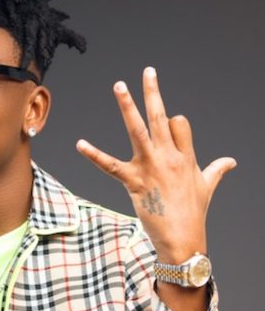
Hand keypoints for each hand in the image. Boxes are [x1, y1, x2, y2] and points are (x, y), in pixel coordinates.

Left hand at [76, 67, 236, 263]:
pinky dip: (94, 154)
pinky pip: (110, 165)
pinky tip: (80, 143)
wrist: (183, 239)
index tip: (170, 126)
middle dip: (153, 93)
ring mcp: (150, 167)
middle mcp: (169, 156)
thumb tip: (231, 161)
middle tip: (147, 71)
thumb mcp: (207, 187)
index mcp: (186, 156)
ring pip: (139, 130)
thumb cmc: (194, 213)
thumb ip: (216, 170)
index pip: (180, 123)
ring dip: (128, 107)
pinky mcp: (134, 181)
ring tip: (119, 86)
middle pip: (161, 117)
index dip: (174, 122)